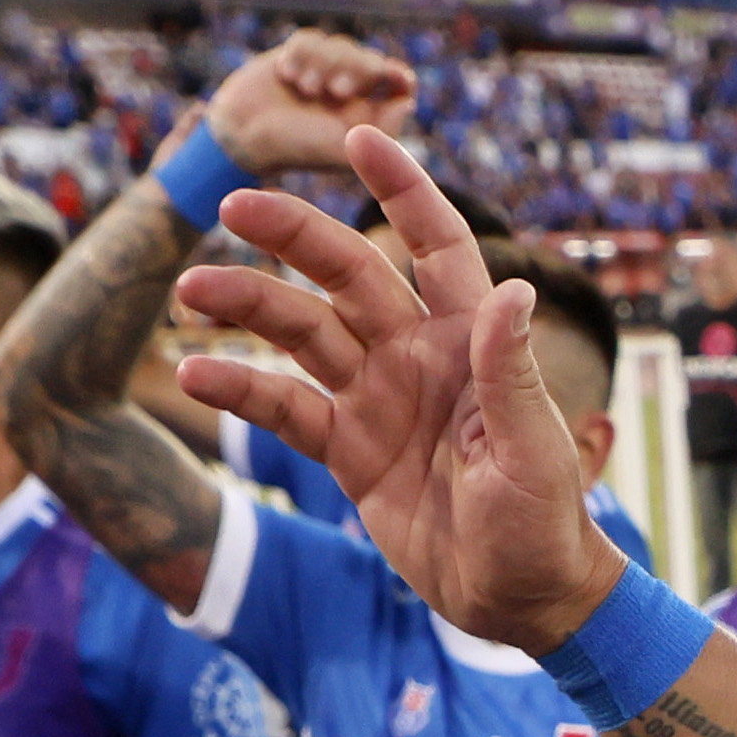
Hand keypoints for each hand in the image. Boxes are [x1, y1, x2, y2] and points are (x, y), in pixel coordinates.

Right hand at [179, 130, 610, 649]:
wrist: (520, 599)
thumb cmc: (544, 521)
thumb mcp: (532, 449)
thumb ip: (510, 373)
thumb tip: (512, 292)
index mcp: (471, 338)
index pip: (437, 244)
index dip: (403, 191)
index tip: (361, 137)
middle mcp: (418, 354)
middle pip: (348, 274)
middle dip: (294, 235)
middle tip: (234, 203)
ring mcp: (377, 397)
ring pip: (303, 331)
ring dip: (249, 305)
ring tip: (192, 288)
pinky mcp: (348, 449)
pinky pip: (285, 407)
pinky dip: (241, 388)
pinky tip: (194, 370)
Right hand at [199, 31, 416, 177]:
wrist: (239, 133)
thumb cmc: (293, 147)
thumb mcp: (340, 147)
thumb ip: (379, 132)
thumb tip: (407, 102)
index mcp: (366, 115)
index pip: (399, 85)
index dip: (399, 76)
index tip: (395, 75)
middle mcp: (349, 93)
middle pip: (371, 59)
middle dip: (356, 68)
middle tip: (336, 91)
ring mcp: (323, 72)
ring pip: (342, 45)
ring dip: (323, 62)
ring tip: (303, 87)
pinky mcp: (297, 57)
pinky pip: (312, 37)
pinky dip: (301, 52)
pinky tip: (285, 73)